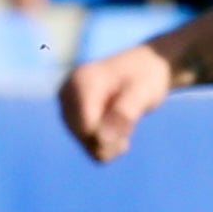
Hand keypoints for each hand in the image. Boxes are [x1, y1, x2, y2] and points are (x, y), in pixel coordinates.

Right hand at [59, 41, 177, 161]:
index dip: (111, 135)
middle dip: (112, 138)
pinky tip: (117, 126)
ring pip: (87, 144)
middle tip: (130, 119)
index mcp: (82, 82)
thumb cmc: (146, 76)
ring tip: (125, 120)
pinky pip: (88, 144)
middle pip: (85, 138)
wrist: (144, 67)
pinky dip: (107, 141)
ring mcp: (66, 106)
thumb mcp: (143, 92)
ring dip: (112, 140)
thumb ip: (123, 114)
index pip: (86, 128)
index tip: (129, 122)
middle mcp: (67, 93)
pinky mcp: (70, 116)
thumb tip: (102, 140)